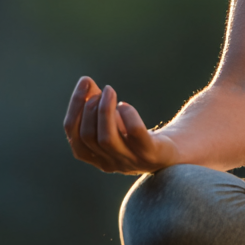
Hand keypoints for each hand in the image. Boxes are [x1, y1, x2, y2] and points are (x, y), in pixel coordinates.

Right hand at [64, 77, 179, 174]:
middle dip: (89, 110)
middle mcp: (109, 163)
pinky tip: (125, 105)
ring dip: (104, 111)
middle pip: (88, 138)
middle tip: (100, 90)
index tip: (83, 84)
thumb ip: (97, 104)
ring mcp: (129, 160)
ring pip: (107, 139)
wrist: (169, 152)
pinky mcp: (150, 153)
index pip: (75, 137)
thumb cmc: (135, 134)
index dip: (74, 109)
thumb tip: (85, 81)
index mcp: (95, 157)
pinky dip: (127, 117)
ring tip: (109, 90)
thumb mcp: (113, 121)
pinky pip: (135, 134)